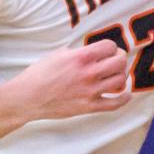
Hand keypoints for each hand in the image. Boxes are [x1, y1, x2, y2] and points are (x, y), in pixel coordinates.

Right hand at [12, 39, 130, 121]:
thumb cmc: (40, 74)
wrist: (28, 97)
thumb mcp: (59, 54)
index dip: (110, 47)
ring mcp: (90, 91)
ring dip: (121, 76)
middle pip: (120, 61)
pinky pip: (114, 104)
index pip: (110, 46)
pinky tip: (125, 94)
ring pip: (120, 80)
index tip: (106, 51)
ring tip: (116, 76)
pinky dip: (124, 98)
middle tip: (114, 61)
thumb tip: (91, 52)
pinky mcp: (89, 107)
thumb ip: (79, 52)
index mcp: (81, 57)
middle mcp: (89, 73)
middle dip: (119, 58)